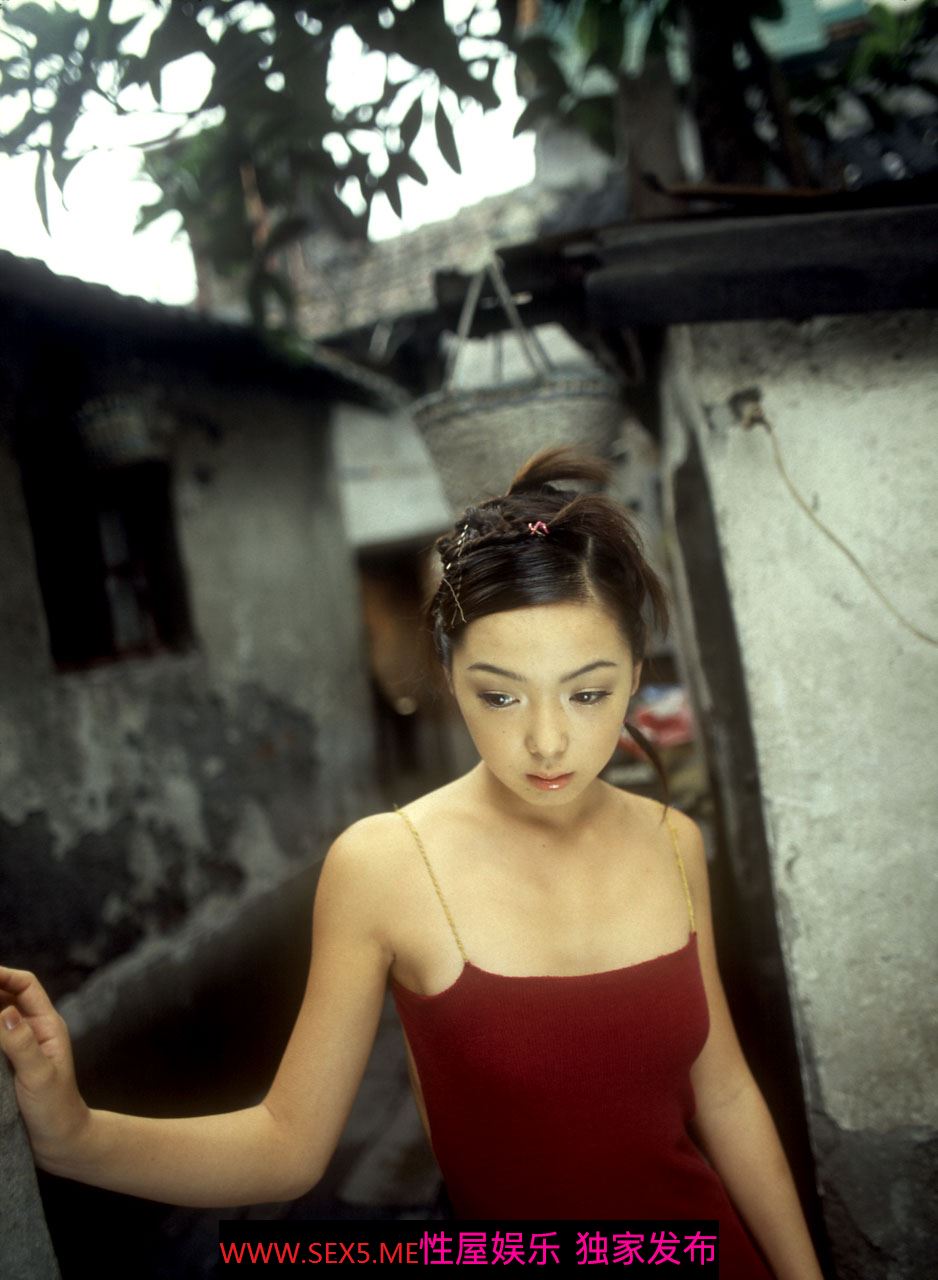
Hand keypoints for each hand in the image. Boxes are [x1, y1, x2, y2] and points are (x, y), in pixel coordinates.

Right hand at [0, 966, 90, 1169]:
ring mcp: (19, 1048)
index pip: (24, 986)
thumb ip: (23, 1045)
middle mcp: (32, 1030)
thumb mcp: (39, 1075)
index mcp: (46, 1024)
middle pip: (5, 998)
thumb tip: (6, 1013)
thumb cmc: (56, 1108)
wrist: (60, 1142)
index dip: (2, 974)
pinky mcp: (6, 1067)